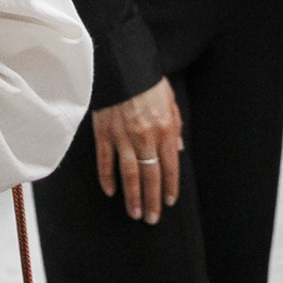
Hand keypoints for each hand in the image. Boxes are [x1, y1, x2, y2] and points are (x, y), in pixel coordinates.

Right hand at [92, 77, 181, 224]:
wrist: (121, 63)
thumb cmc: (147, 80)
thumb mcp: (170, 100)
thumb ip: (176, 126)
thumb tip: (178, 150)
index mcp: (165, 128)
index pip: (170, 166)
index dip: (169, 187)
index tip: (168, 202)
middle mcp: (145, 136)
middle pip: (150, 176)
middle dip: (151, 200)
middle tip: (151, 218)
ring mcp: (123, 136)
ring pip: (129, 174)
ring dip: (132, 196)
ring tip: (134, 214)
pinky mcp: (104, 133)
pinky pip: (106, 161)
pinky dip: (107, 178)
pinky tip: (111, 191)